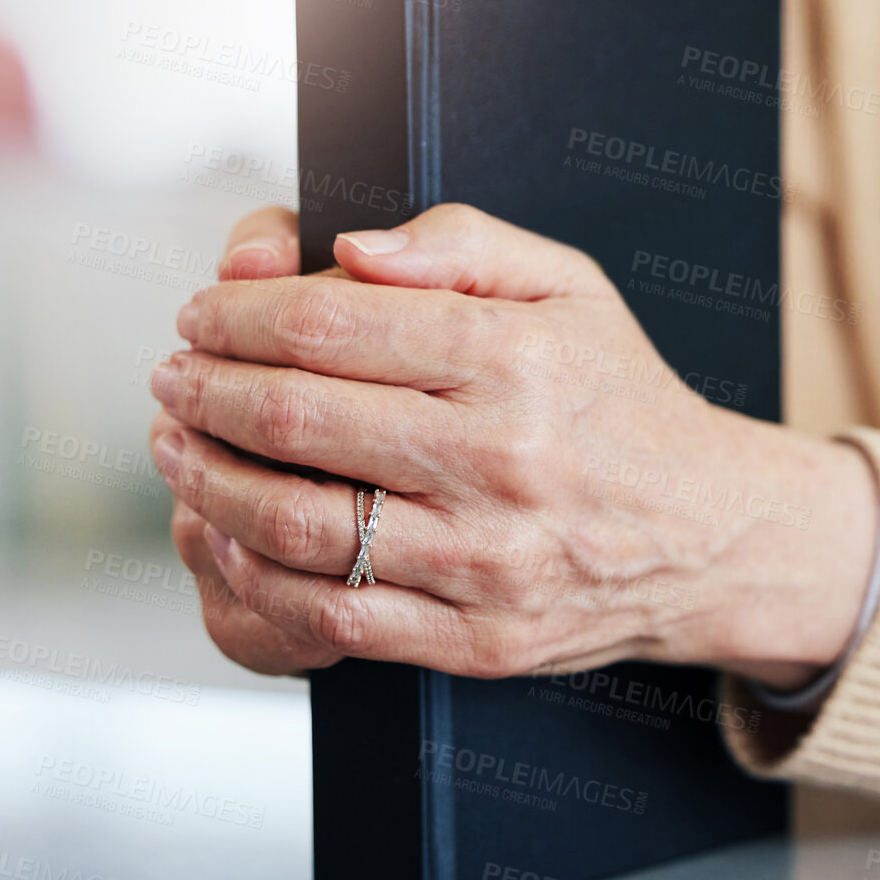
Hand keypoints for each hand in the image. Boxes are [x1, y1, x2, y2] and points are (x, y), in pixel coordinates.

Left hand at [151, 204, 877, 685]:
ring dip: (208, 479)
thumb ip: (462, 241)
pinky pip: (332, 613)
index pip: (329, 322)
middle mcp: (499, 457)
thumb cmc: (620, 400)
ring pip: (296, 521)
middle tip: (171, 376)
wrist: (708, 534)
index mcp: (515, 356)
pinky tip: (227, 534)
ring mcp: (486, 558)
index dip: (235, 314)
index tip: (200, 314)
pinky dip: (255, 573)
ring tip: (177, 448)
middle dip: (202, 389)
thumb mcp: (571, 285)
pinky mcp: (475, 638)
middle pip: (294, 416)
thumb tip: (346, 250)